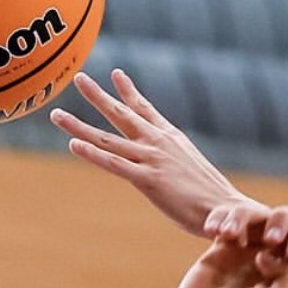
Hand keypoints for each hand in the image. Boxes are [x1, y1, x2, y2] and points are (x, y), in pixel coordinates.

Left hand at [50, 69, 251, 234]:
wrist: (231, 213)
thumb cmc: (216, 200)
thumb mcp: (194, 171)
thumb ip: (178, 164)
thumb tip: (173, 169)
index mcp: (172, 139)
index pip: (147, 110)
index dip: (129, 92)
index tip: (117, 74)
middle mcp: (160, 143)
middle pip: (123, 115)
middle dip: (99, 96)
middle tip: (79, 78)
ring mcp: (153, 160)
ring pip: (108, 139)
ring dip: (79, 126)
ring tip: (56, 114)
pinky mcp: (149, 181)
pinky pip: (114, 165)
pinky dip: (93, 154)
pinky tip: (73, 145)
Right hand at [165, 201, 287, 287]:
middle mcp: (275, 266)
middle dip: (279, 220)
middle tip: (266, 240)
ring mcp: (247, 257)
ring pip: (256, 216)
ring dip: (245, 216)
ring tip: (229, 234)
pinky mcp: (220, 253)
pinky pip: (226, 221)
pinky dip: (222, 218)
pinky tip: (215, 233)